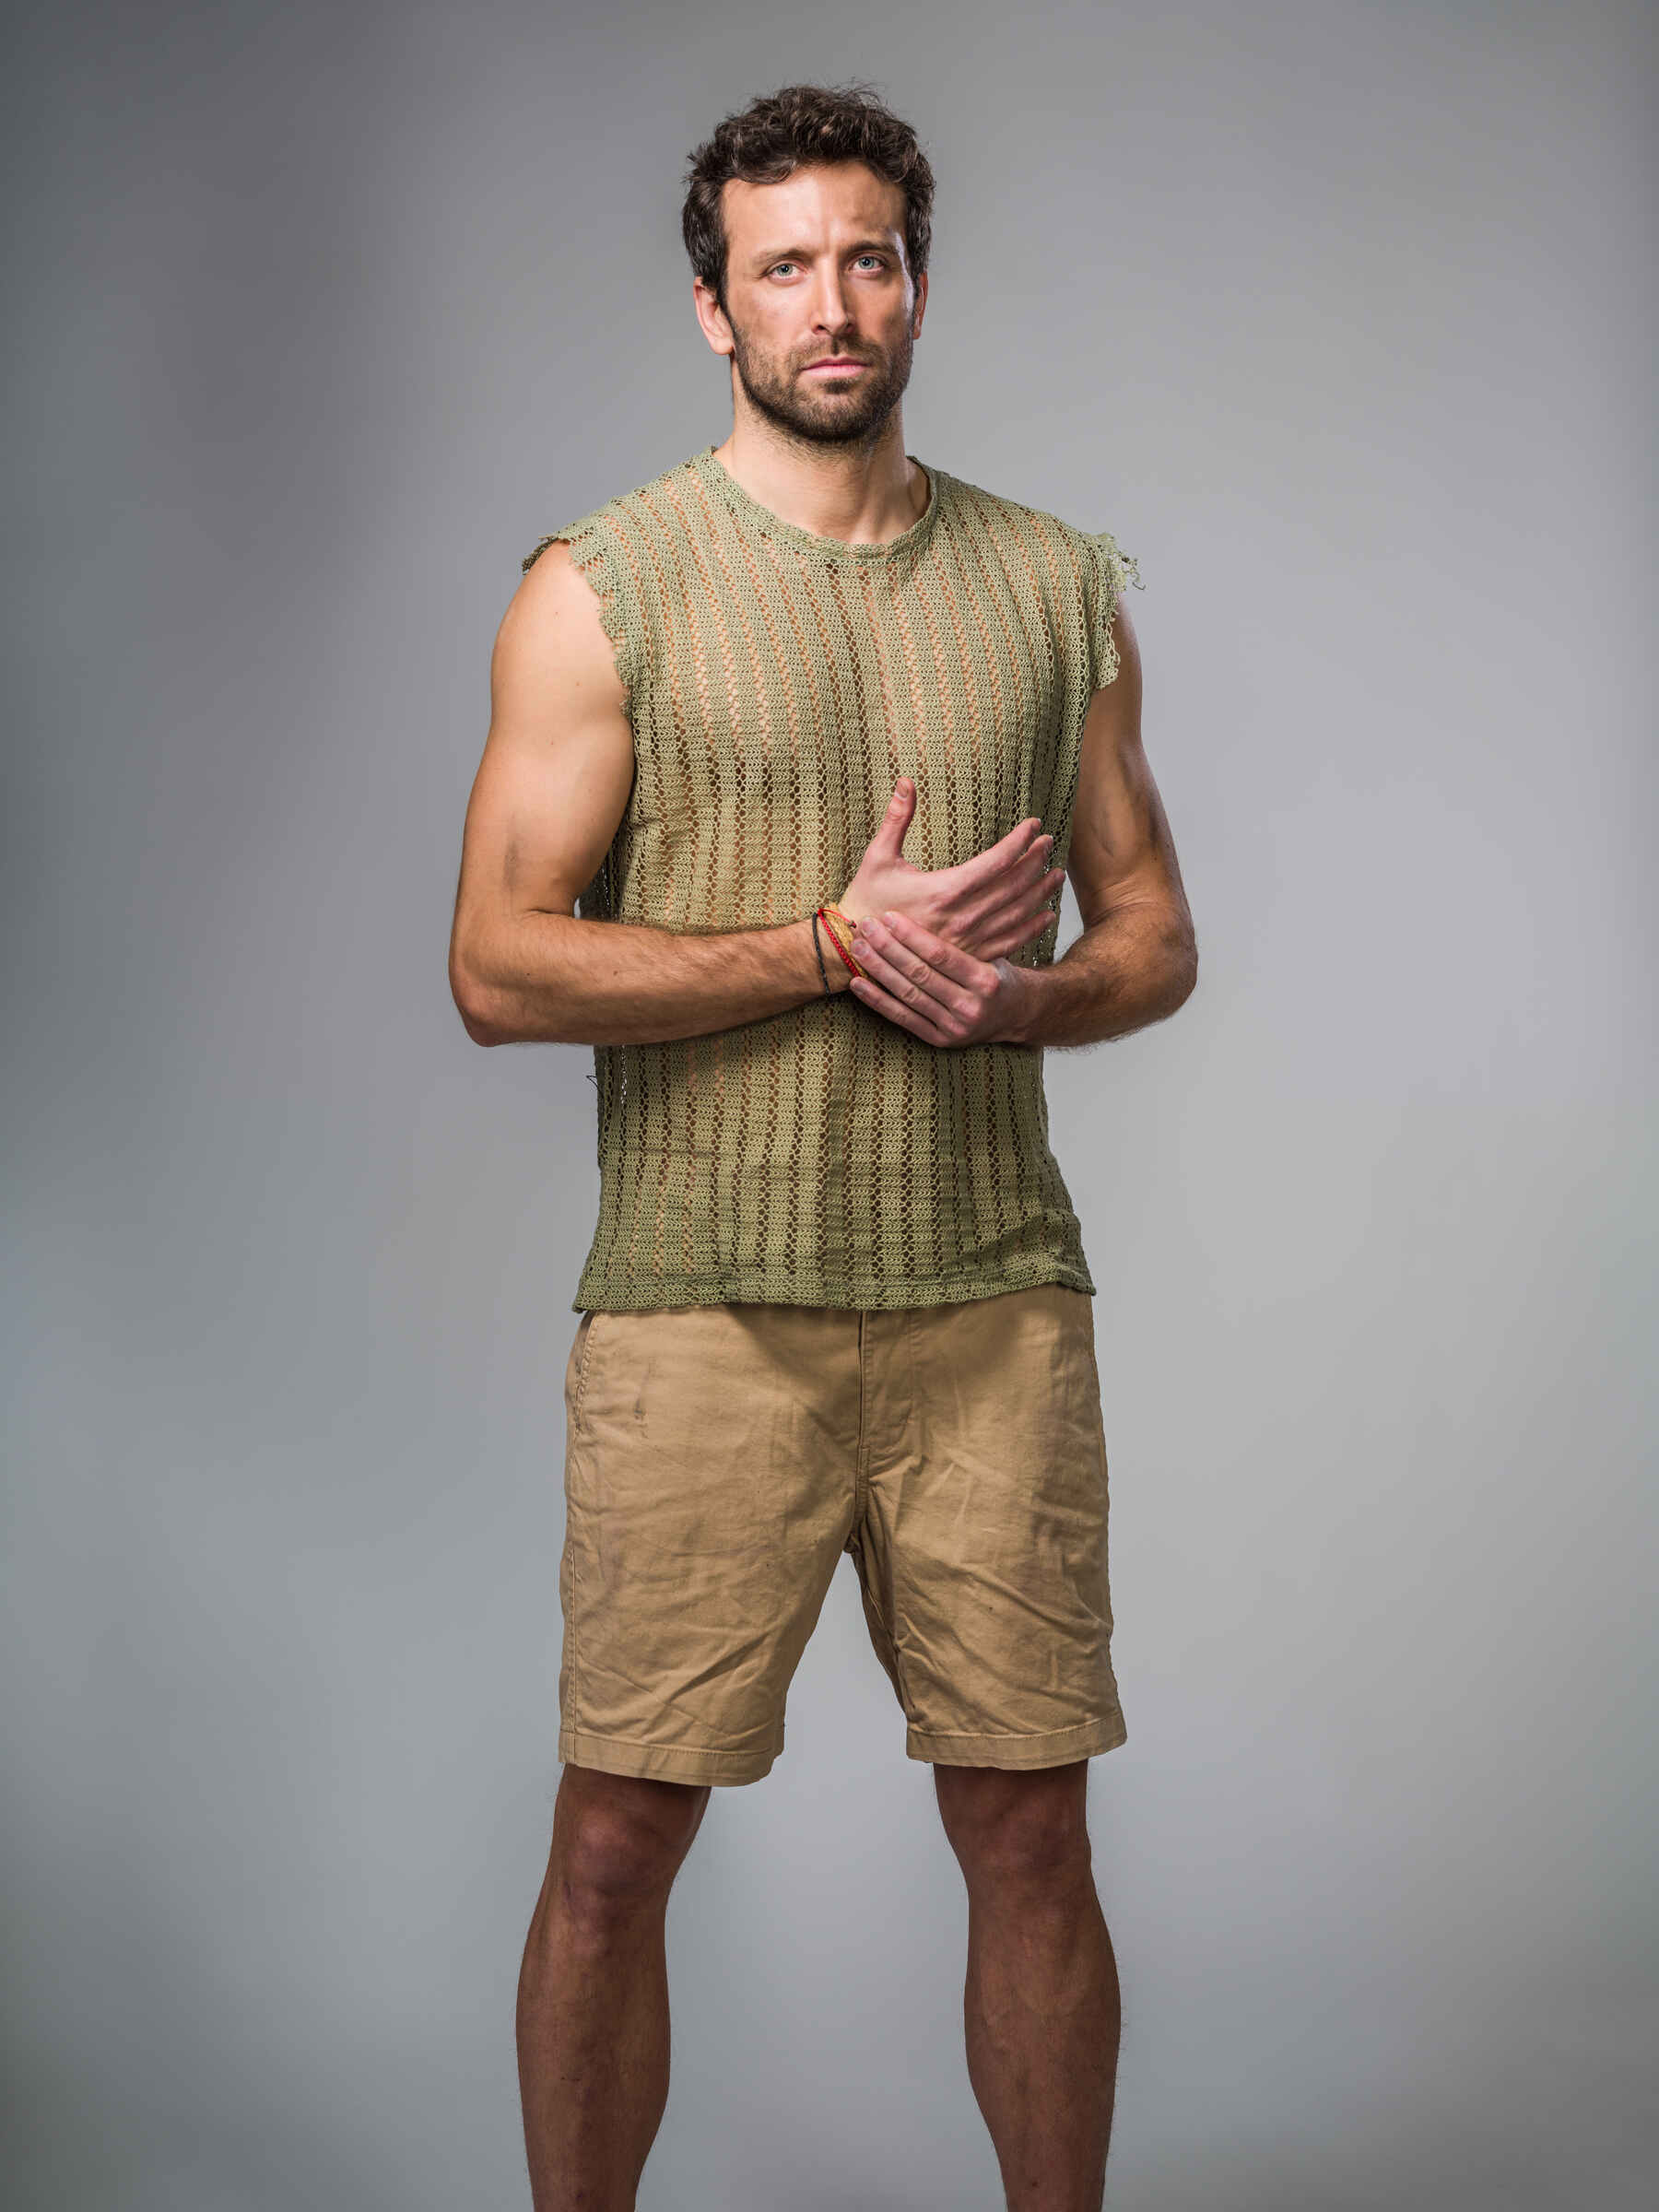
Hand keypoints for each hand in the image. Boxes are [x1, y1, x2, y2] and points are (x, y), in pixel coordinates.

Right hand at [837, 779, 1064, 963]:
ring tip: (1056, 874)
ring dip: (1040, 892)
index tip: (1034, 825)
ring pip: (1016, 913)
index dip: (1020, 841)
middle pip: (1013, 885)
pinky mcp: (968, 957)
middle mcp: (962, 916)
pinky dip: (1032, 928)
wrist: (855, 950)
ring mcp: (968, 940)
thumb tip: (905, 781)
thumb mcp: (878, 857)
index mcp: (944, 889)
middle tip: (1049, 843)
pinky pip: (1009, 943)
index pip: (996, 861)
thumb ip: (896, 818)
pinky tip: (1046, 915)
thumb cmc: (866, 902)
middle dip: (1035, 861)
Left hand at [845, 911, 1034, 1047]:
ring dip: (878, 970)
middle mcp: (970, 1007)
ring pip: (908, 995)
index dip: (912, 935)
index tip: (888, 915)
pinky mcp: (939, 1040)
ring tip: (857, 947)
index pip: (941, 955)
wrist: (1016, 1014)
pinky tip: (858, 983)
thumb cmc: (998, 973)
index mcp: (985, 980)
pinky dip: (877, 1000)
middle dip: (889, 948)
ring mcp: (954, 1027)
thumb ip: (966, 936)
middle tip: (865, 926)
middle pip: (920, 974)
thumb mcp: (993, 952)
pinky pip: (902, 1018)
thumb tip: (934, 896)